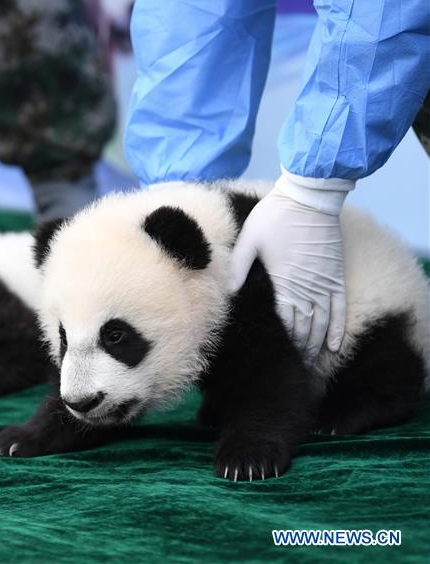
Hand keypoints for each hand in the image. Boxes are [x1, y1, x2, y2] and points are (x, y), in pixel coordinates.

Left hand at [229, 171, 353, 359]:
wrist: (309, 196)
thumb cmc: (275, 215)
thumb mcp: (249, 239)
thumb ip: (239, 267)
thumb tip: (227, 293)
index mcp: (284, 279)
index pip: (284, 320)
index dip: (282, 342)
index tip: (276, 359)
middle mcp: (307, 285)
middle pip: (304, 326)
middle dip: (298, 349)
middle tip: (292, 370)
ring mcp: (324, 281)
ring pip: (322, 321)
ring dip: (315, 344)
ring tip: (309, 364)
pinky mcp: (335, 274)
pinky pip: (340, 306)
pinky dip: (338, 327)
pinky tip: (334, 345)